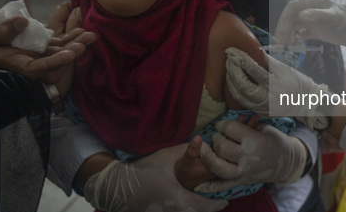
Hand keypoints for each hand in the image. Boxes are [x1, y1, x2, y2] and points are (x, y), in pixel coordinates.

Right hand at [0, 3, 95, 95]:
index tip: (70, 54)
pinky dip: (64, 32)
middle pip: (50, 58)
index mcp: (6, 59)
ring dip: (73, 41)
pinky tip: (79, 26)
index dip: (53, 63)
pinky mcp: (30, 37)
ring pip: (54, 47)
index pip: (34, 68)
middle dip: (71, 50)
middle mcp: (20, 56)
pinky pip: (50, 37)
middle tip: (89, 40)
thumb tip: (23, 24)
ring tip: (90, 34)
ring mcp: (26, 47)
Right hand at [84, 144, 227, 211]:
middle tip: (219, 202)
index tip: (227, 200)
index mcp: (181, 200)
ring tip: (206, 202)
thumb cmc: (144, 171)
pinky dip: (187, 209)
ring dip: (197, 209)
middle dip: (210, 208)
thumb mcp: (167, 157)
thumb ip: (187, 150)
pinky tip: (187, 201)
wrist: (119, 187)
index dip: (218, 204)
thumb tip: (201, 141)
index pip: (207, 206)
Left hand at [196, 120, 306, 192]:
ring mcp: (244, 172)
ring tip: (203, 151)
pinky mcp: (242, 181)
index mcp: (255, 141)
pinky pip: (223, 186)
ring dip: (208, 158)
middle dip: (216, 139)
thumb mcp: (265, 127)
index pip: (230, 129)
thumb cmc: (274, 141)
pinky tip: (198, 185)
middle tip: (216, 136)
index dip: (222, 124)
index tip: (220, 124)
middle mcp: (248, 157)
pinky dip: (210, 187)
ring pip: (219, 168)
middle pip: (222, 147)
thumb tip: (227, 123)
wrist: (285, 162)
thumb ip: (246, 125)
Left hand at [225, 47, 328, 130]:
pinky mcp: (260, 113)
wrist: (307, 103)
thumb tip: (252, 48)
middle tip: (228, 59)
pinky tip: (233, 81)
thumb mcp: (284, 68)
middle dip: (232, 71)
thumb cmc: (297, 82)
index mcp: (275, 85)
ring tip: (228, 69)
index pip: (253, 70)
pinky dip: (235, 91)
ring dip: (230, 81)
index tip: (231, 50)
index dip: (240, 59)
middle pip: (243, 85)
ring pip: (239, 96)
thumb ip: (266, 60)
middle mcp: (268, 98)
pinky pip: (243, 102)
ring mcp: (263, 108)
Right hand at [275, 0, 345, 53]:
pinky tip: (294, 47)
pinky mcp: (318, 30)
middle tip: (280, 45)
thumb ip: (318, 16)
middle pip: (292, 17)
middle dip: (284, 30)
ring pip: (295, 26)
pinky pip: (302, 34)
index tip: (282, 34)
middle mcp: (313, 10)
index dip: (285, 19)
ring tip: (284, 48)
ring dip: (288, 36)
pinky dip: (296, 40)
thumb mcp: (335, 19)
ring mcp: (315, 20)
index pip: (294, 7)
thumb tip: (301, 15)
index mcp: (316, 3)